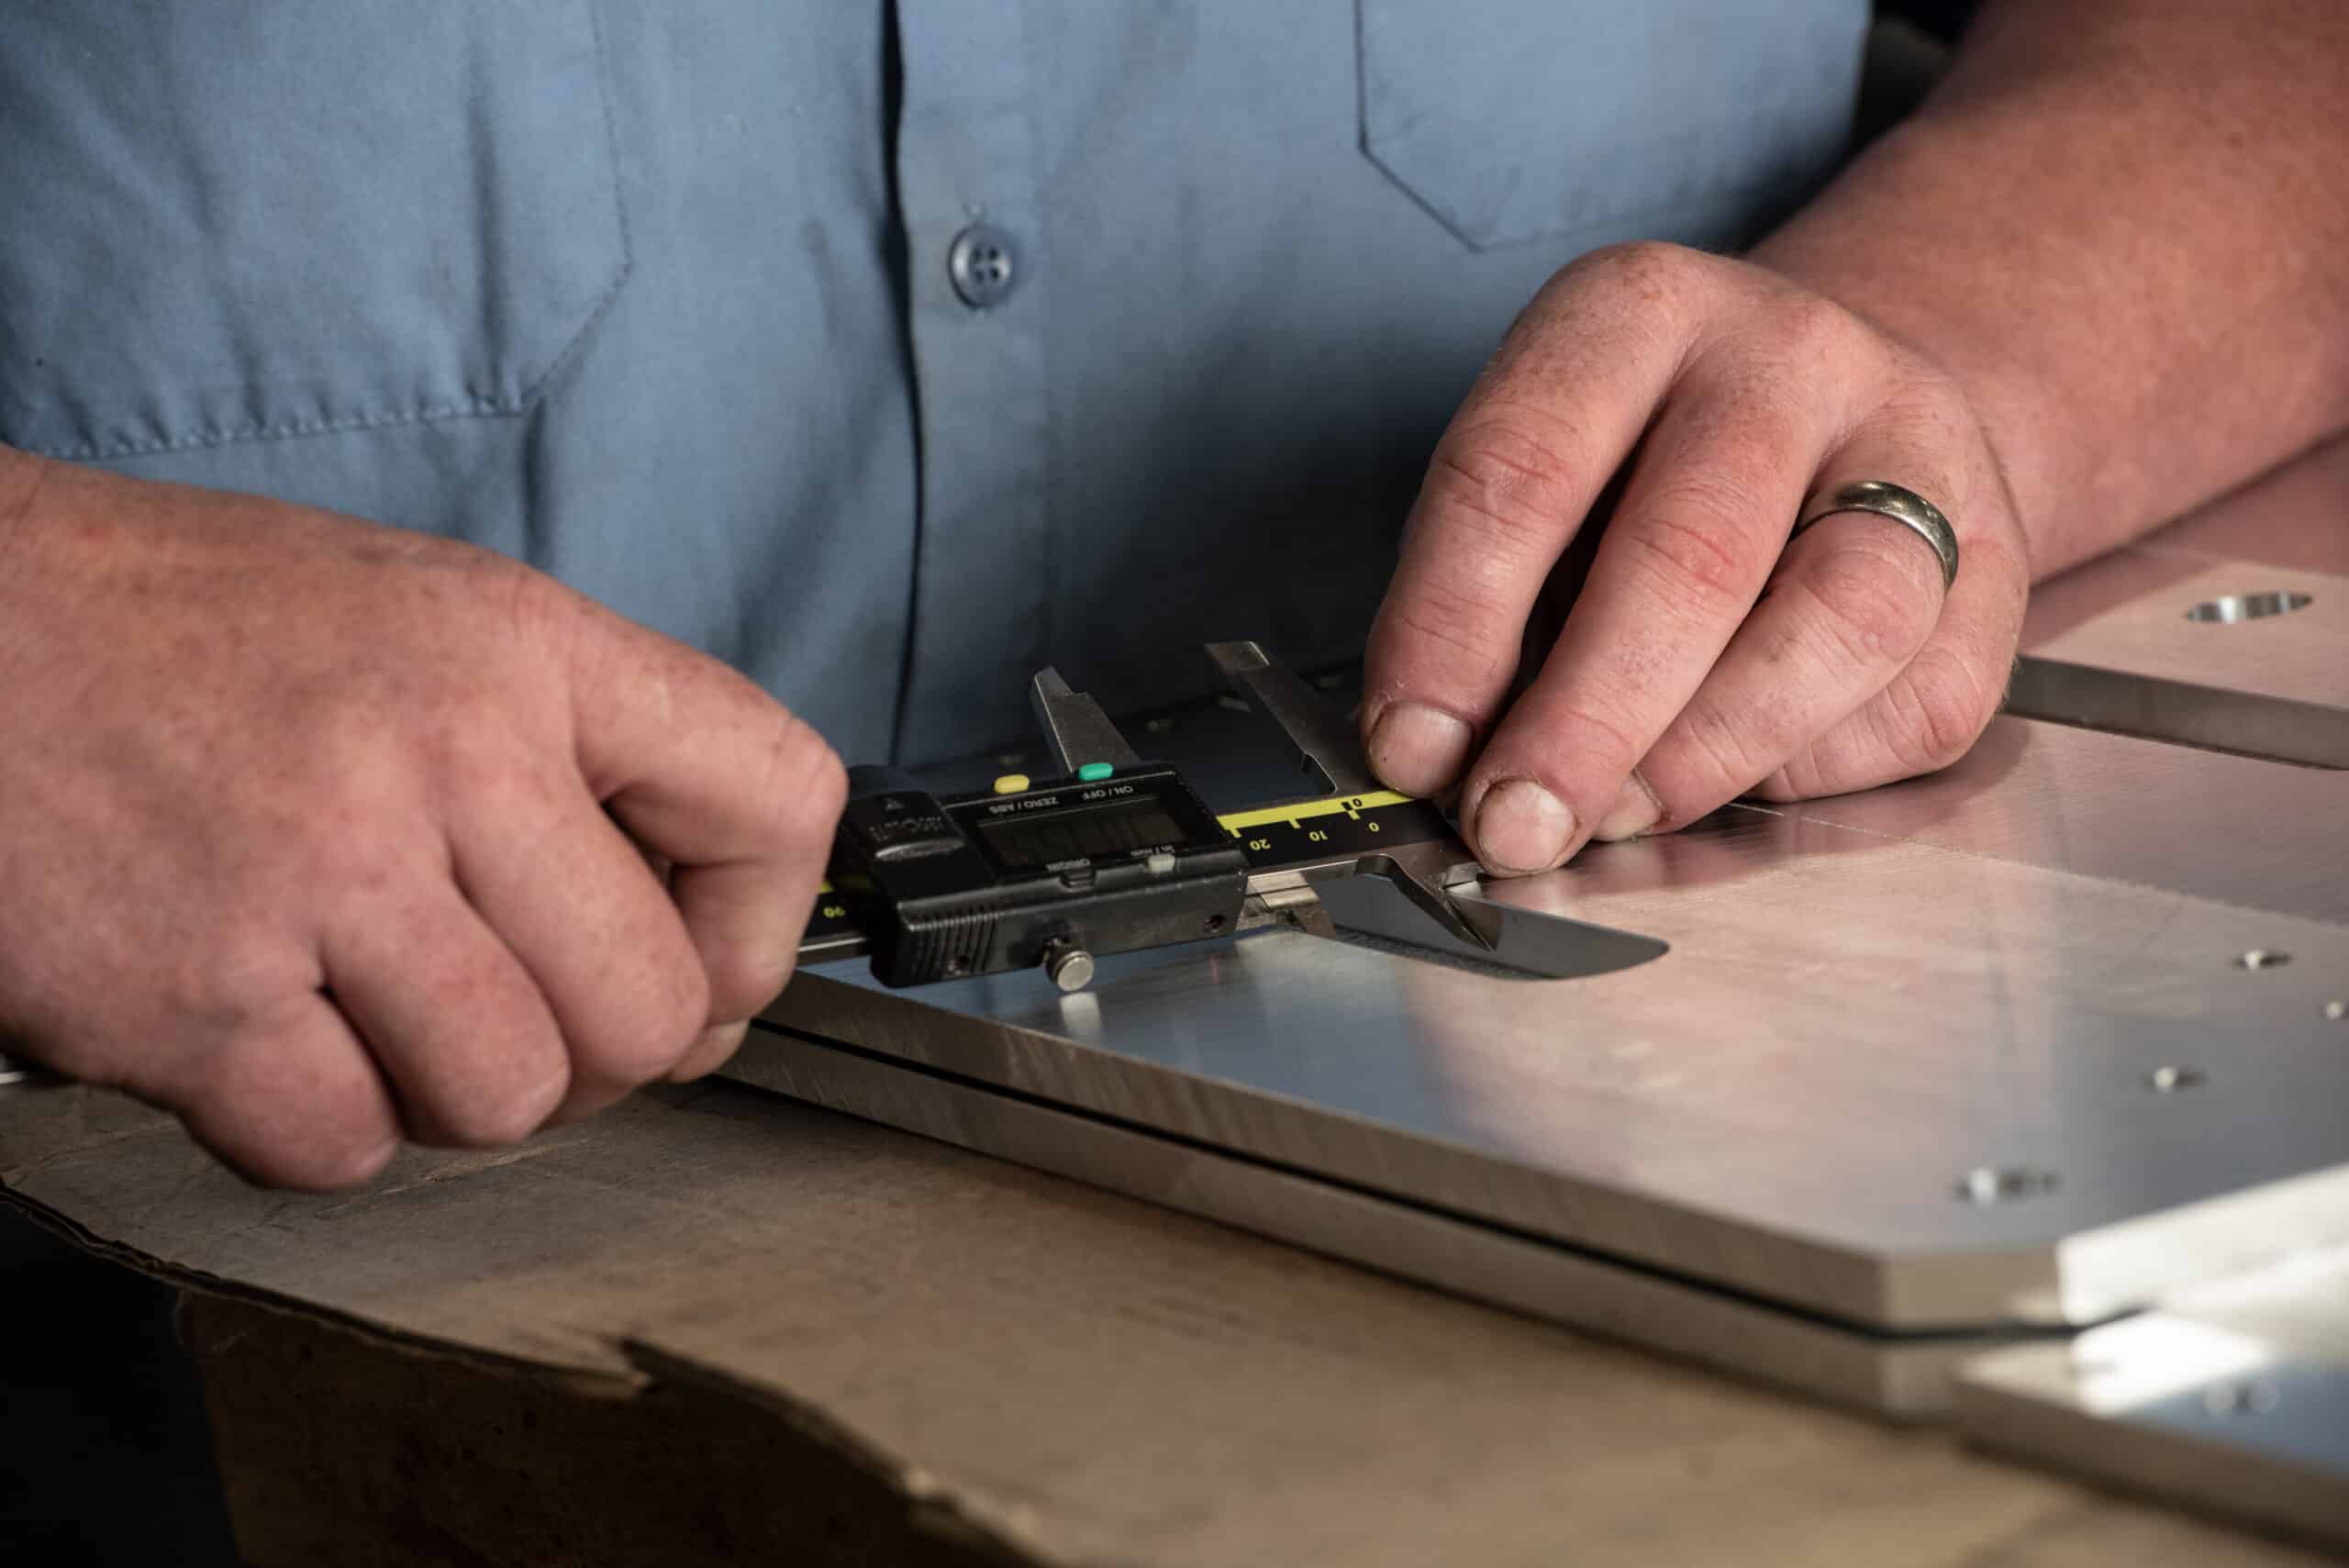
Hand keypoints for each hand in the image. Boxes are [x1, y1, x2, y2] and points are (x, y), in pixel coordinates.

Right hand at [0, 453, 843, 1187]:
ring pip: (510, 1099)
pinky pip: (344, 1151)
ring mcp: (317, 873)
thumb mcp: (418, 620)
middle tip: (507, 1012)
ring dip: (448, 1094)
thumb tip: (697, 957)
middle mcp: (444, 748)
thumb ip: (571, 759)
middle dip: (593, 1054)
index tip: (697, 966)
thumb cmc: (177, 632)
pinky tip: (258, 1034)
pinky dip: (310, 1127)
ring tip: (366, 1009)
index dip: (759, 926)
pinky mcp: (190, 996)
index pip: (778, 799)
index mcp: (522, 645)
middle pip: (650, 1009)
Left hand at [1361, 242, 2028, 874]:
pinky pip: (1912, 704)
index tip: (1411, 748)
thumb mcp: (1542, 485)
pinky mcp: (1996, 567)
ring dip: (1707, 755)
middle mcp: (1787, 358)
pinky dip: (1811, 770)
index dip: (1452, 626)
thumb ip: (1489, 610)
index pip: (1522, 469)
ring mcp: (1915, 452)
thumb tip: (1442, 761)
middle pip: (1689, 554)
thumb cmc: (1650, 469)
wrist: (1851, 410)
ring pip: (1839, 626)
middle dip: (1582, 722)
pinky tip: (1739, 773)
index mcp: (1634, 312)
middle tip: (1511, 825)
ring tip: (1618, 817)